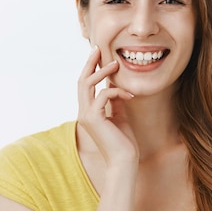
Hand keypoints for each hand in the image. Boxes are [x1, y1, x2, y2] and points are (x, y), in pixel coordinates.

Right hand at [77, 46, 138, 169]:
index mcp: (89, 111)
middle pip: (82, 80)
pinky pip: (102, 95)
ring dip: (101, 72)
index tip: (99, 55)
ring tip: (115, 64)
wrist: (124, 162)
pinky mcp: (94, 118)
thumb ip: (115, 101)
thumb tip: (115, 86)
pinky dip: (116, 91)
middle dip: (90, 63)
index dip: (91, 69)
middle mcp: (84, 112)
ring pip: (87, 84)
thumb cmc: (124, 142)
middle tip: (98, 48)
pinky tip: (130, 95)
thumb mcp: (120, 116)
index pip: (86, 85)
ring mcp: (86, 115)